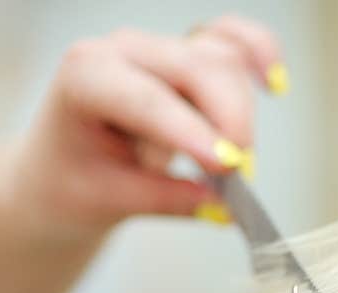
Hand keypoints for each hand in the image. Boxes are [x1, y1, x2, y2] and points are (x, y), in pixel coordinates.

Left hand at [10, 15, 284, 236]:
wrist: (63, 168)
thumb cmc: (73, 180)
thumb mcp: (107, 201)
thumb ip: (165, 200)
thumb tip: (223, 207)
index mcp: (85, 76)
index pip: (147, 99)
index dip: (191, 131)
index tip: (227, 166)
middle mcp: (124, 50)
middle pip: (196, 68)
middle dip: (229, 121)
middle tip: (240, 177)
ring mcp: (160, 48)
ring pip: (221, 61)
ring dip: (237, 113)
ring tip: (224, 166)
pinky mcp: (190, 55)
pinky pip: (233, 41)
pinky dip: (258, 52)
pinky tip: (274, 83)